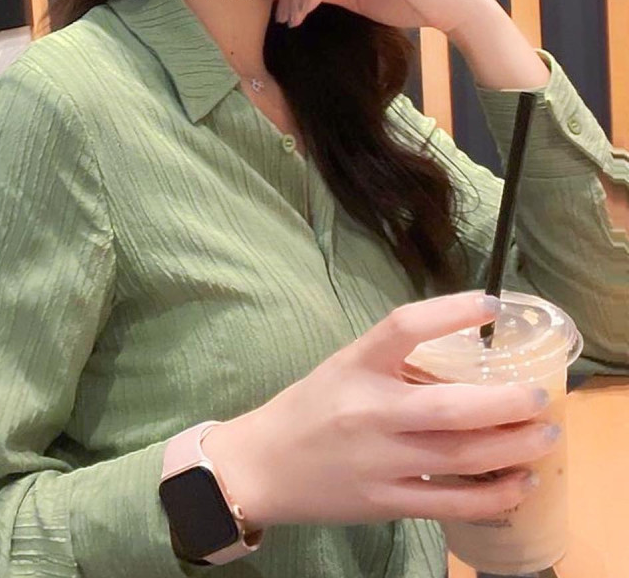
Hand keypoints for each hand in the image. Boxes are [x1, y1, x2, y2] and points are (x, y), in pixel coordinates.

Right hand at [202, 290, 559, 530]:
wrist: (263, 466)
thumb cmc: (311, 409)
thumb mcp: (345, 369)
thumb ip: (397, 366)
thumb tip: (468, 366)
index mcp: (356, 364)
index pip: (403, 326)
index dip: (450, 311)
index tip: (490, 305)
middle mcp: (368, 410)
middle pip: (449, 407)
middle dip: (506, 404)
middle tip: (540, 397)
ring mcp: (378, 460)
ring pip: (460, 457)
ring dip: (512, 448)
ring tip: (544, 436)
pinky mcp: (385, 502)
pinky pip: (450, 502)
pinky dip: (493, 495)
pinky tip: (520, 483)